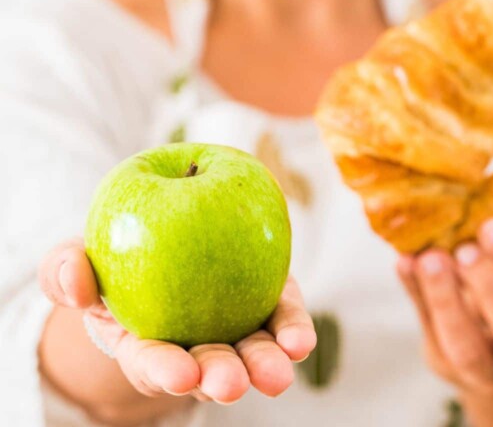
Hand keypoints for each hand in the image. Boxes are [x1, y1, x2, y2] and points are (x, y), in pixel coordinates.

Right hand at [39, 238, 315, 403]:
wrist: (167, 239)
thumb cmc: (117, 260)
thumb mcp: (80, 260)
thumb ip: (64, 270)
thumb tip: (77, 284)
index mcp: (146, 342)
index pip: (153, 362)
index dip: (164, 369)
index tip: (179, 373)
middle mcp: (195, 343)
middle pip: (209, 367)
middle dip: (220, 377)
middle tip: (230, 382)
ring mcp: (235, 326)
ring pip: (252, 351)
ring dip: (265, 363)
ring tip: (278, 373)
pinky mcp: (266, 301)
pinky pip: (282, 320)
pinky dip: (292, 331)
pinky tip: (299, 340)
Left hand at [396, 219, 492, 393]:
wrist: (491, 348)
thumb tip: (461, 203)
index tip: (492, 226)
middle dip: (490, 287)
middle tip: (465, 248)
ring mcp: (486, 371)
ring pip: (467, 349)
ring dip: (445, 298)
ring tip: (429, 258)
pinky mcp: (444, 363)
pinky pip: (428, 331)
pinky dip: (416, 294)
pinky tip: (404, 263)